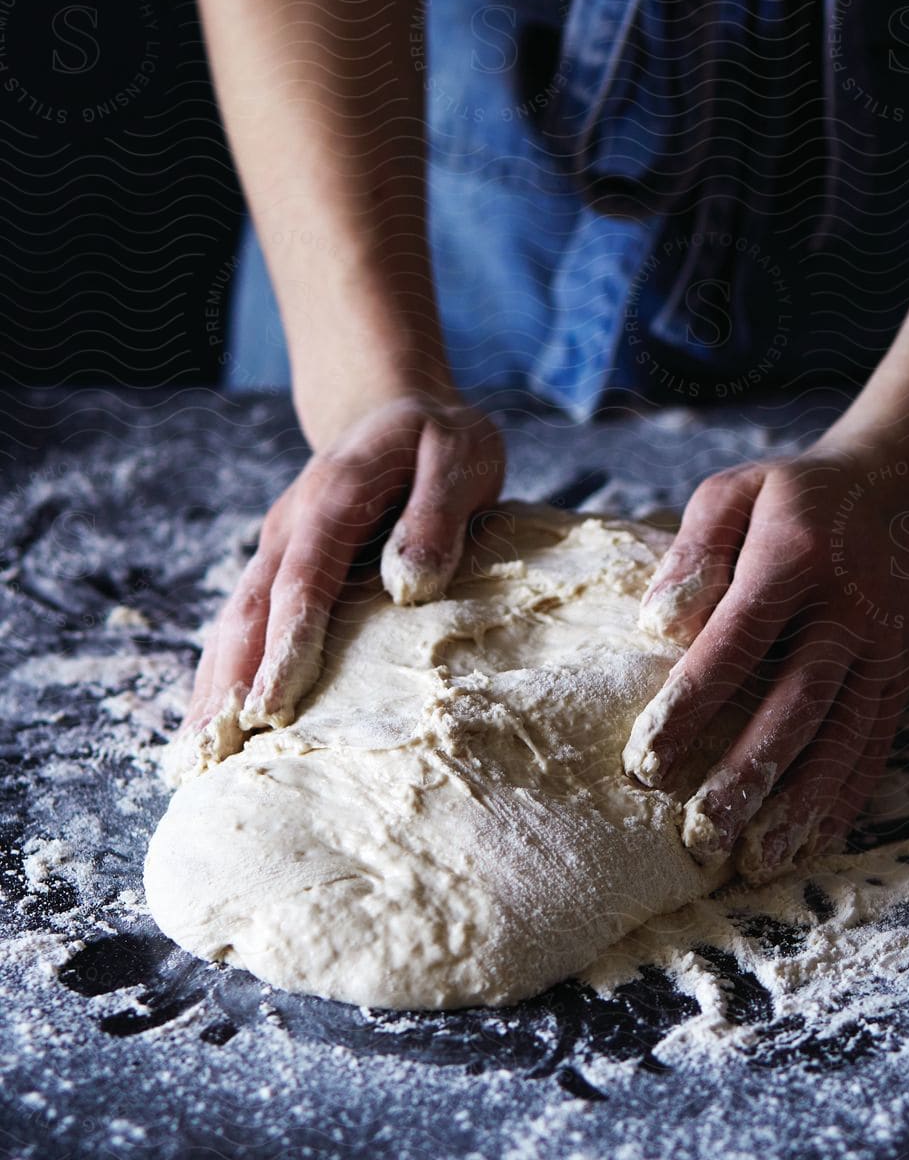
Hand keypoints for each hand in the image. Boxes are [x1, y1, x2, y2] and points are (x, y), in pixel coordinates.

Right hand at [183, 392, 504, 744]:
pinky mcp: (278, 563)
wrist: (395, 404)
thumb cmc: (439, 439)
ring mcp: (277, 544)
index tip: (272, 708)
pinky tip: (214, 722)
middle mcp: (291, 524)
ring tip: (198, 755)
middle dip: (231, 683)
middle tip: (217, 753)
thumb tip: (409, 585)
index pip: (304, 582)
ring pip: (233, 619)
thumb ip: (436, 515)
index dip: (285, 646)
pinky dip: (222, 670)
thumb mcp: (460, 457)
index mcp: (335, 497)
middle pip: (249, 610)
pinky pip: (241, 621)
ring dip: (214, 685)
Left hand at [622, 435, 908, 883]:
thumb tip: (658, 624)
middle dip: (746, 772)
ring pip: (845, 735)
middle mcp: (850, 606)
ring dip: (801, 803)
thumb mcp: (736, 491)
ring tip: (757, 859)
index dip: (692, 703)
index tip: (647, 761)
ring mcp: (886, 646)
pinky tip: (812, 841)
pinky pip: (877, 742)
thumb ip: (694, 551)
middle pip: (796, 701)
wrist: (908, 485)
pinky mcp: (906, 674)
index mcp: (795, 555)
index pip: (737, 639)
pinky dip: (846, 796)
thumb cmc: (797, 496)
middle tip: (699, 832)